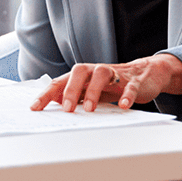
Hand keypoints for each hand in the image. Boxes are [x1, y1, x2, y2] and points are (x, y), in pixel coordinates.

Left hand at [29, 53, 181, 112]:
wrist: (146, 72)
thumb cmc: (113, 83)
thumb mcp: (90, 90)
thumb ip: (73, 94)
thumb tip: (50, 103)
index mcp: (83, 75)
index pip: (60, 82)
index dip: (47, 94)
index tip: (35, 108)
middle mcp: (96, 71)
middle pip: (79, 72)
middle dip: (70, 90)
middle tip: (66, 109)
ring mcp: (116, 74)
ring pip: (102, 75)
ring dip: (94, 91)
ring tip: (89, 109)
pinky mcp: (134, 81)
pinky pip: (130, 86)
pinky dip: (126, 95)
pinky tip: (123, 106)